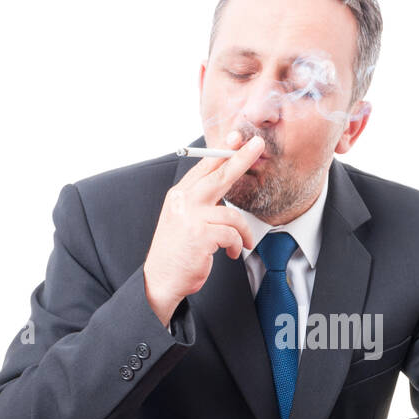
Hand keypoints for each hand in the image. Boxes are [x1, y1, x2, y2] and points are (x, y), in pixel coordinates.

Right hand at [143, 132, 264, 326]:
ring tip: (242, 243)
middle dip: (241, 158)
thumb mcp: (184, 219)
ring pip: (232, 214)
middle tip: (257, 145)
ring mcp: (191, 217)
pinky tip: (230, 253)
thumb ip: (200, 201)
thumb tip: (224, 183)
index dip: (222, 151)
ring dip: (243, 232)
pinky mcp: (200, 235)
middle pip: (219, 175)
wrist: (161, 279)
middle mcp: (183, 201)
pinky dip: (236, 245)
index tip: (237, 139)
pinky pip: (232, 234)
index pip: (204, 166)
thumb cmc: (177, 251)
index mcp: (179, 195)